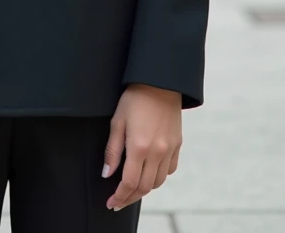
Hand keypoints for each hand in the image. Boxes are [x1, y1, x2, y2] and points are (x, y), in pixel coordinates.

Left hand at [102, 84, 181, 210]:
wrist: (160, 81)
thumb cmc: (135, 98)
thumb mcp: (117, 121)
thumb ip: (112, 150)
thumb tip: (107, 174)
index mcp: (139, 147)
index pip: (129, 183)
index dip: (120, 196)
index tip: (111, 203)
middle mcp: (157, 152)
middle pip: (145, 187)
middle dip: (130, 198)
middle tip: (119, 201)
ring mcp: (170, 149)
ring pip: (158, 181)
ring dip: (145, 189)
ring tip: (132, 189)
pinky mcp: (178, 144)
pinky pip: (170, 169)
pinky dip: (159, 176)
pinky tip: (150, 173)